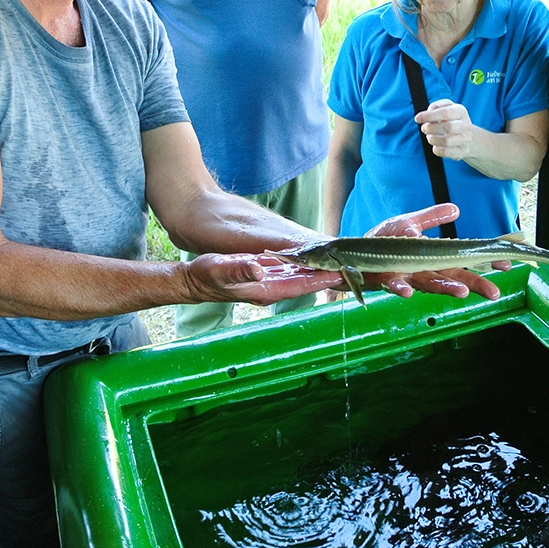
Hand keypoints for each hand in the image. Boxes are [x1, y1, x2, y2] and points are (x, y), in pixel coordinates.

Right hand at [180, 252, 344, 305]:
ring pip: (303, 275)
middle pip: (308, 282)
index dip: (323, 278)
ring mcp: (270, 282)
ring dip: (322, 269)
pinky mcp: (267, 274)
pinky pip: (293, 269)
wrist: (193, 281)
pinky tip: (318, 257)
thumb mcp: (219, 269)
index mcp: (266, 290)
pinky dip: (307, 264)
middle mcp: (272, 288)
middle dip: (330, 275)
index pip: (302, 284)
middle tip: (355, 267)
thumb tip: (259, 269)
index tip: (344, 271)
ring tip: (344, 260)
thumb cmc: (204, 276)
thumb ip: (239, 269)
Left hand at [362, 203, 500, 300]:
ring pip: (428, 284)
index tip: (505, 264)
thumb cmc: (380, 241)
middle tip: (494, 291)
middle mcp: (421, 270)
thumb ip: (430, 218)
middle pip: (452, 278)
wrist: (349, 251)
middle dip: (473, 284)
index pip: (462, 260)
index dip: (483, 262)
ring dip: (445, 289)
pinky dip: (401, 288)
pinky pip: (394, 285)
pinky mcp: (384, 279)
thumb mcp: (408, 223)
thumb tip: (456, 209)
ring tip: (462, 292)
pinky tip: (408, 291)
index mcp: (430, 257)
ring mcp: (404, 276)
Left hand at [414, 98, 474, 160]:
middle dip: (431, 128)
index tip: (418, 118)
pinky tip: (436, 146)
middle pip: (448, 127)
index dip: (429, 115)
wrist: (474, 139)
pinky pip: (446, 153)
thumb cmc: (456, 121)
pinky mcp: (462, 152)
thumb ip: (437, 106)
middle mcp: (465, 126)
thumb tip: (426, 114)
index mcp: (461, 112)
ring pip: (447, 142)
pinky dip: (436, 150)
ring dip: (432, 139)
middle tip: (424, 129)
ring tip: (430, 137)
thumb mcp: (450, 108)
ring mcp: (465, 140)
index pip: (446, 112)